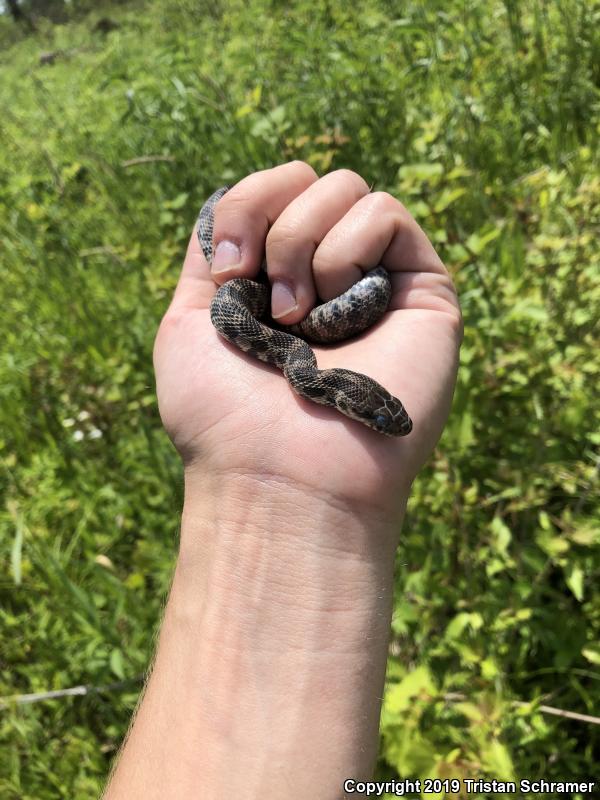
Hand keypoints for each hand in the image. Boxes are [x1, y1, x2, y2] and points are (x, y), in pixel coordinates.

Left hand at [153, 161, 461, 512]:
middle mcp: (328, 277)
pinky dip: (349, 249)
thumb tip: (231, 202)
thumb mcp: (188, 323)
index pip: (272, 191)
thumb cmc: (226, 416)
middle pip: (310, 180)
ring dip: (306, 243)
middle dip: (273, 223)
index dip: (245, 204)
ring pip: (347, 189)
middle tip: (270, 305)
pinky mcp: (424, 293)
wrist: (280, 476)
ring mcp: (376, 284)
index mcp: (278, 281)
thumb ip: (208, 253)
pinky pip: (387, 213)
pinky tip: (338, 314)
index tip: (229, 271)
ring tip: (303, 320)